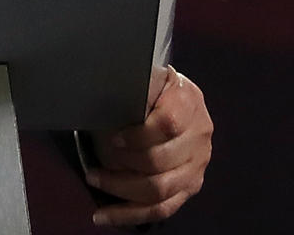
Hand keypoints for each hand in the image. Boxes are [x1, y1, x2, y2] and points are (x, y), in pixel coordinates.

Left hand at [86, 65, 211, 225]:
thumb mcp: (141, 77)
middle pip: (161, 161)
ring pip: (160, 189)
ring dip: (121, 189)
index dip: (137, 134)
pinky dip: (130, 214)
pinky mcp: (190, 186)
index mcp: (187, 101)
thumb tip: (102, 105)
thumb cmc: (146, 86)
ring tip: (94, 179)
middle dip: (122, 164)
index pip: (167, 124)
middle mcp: (199, 135)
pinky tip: (105, 215)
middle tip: (94, 162)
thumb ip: (129, 88)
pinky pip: (162, 208)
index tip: (112, 137)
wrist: (169, 95)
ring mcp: (197, 164)